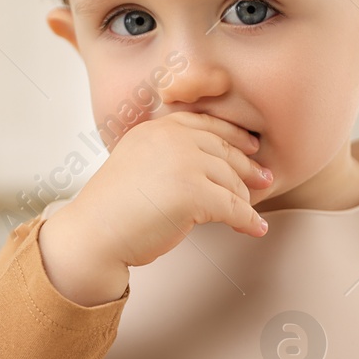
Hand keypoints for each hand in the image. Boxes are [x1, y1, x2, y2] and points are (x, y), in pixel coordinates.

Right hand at [44, 112, 271, 283]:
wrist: (94, 234)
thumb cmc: (112, 209)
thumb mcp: (136, 164)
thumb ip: (165, 155)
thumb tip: (209, 167)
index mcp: (156, 128)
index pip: (205, 124)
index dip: (233, 135)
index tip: (250, 146)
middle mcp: (171, 139)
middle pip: (224, 150)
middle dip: (248, 166)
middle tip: (265, 178)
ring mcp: (183, 163)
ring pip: (231, 180)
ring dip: (245, 199)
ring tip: (252, 212)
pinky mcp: (193, 193)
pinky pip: (233, 207)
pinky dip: (248, 220)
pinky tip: (256, 228)